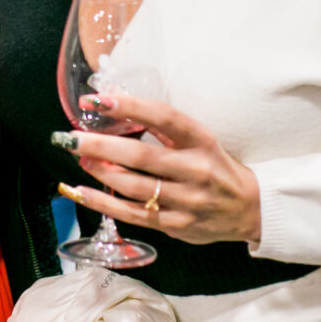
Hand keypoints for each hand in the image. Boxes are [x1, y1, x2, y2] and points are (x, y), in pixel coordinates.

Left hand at [56, 94, 261, 245]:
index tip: (98, 100)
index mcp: (201, 140)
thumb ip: (156, 121)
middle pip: (142, 156)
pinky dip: (104, 203)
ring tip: (79, 157)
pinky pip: (134, 215)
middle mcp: (196, 170)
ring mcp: (187, 202)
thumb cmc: (214, 164)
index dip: (129, 107)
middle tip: (70, 137)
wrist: (250, 209)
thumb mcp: (196, 137)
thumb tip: (111, 95)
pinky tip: (82, 191)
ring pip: (135, 187)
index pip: (163, 118)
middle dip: (100, 146)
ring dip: (100, 172)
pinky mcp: (177, 226)